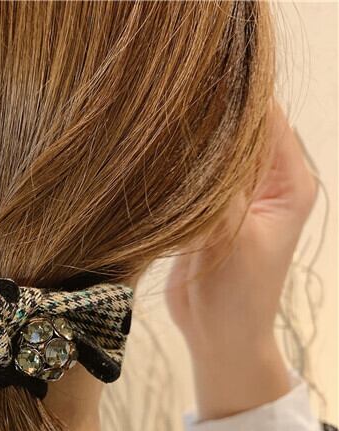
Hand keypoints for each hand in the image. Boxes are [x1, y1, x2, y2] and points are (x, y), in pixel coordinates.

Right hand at [166, 103, 317, 419]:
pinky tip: (149, 159)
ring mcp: (234, 196)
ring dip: (185, 143)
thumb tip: (197, 136)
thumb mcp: (233, 238)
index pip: (266, 120)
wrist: (218, 338)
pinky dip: (173, 168)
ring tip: (152, 129)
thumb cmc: (239, 297)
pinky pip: (190, 177)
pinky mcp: (207, 212)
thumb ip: (219, 187)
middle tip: (164, 104)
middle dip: (205, 117)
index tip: (194, 83)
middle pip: (237, 131)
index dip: (235, 98)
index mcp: (289, 183)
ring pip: (210, 153)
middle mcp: (266, 183)